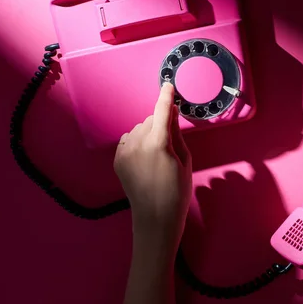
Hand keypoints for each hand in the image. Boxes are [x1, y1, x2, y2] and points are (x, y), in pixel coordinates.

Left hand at [114, 82, 191, 252]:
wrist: (155, 217)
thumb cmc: (177, 191)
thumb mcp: (185, 160)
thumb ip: (176, 134)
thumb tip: (172, 114)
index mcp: (158, 143)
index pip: (162, 111)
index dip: (166, 97)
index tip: (168, 85)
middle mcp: (137, 144)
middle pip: (150, 121)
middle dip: (160, 124)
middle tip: (170, 143)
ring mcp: (124, 152)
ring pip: (138, 129)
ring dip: (148, 133)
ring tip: (157, 154)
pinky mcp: (118, 160)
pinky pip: (129, 140)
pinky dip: (137, 142)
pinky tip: (146, 158)